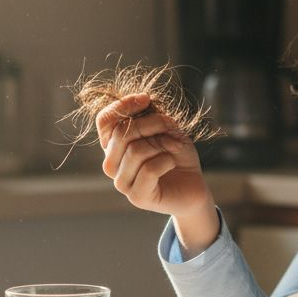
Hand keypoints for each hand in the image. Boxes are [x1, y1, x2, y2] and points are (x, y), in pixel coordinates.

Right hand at [96, 93, 216, 248]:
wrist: (193, 185)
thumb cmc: (177, 155)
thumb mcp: (165, 128)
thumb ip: (149, 115)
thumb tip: (142, 101)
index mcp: (114, 146)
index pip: (104, 121)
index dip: (122, 106)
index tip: (146, 99)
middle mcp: (112, 165)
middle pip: (121, 134)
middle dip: (152, 124)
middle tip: (172, 127)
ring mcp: (122, 183)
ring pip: (135, 151)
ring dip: (162, 144)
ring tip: (175, 148)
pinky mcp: (137, 197)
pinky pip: (149, 169)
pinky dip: (167, 161)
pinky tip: (172, 163)